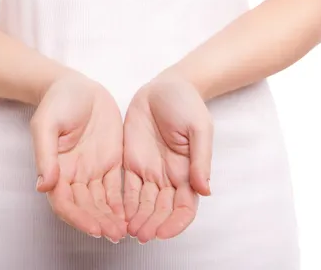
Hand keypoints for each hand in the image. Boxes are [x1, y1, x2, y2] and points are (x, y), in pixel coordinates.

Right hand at [31, 71, 126, 242]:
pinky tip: (133, 214)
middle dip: (99, 222)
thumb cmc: (57, 102)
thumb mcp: (46, 123)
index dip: (78, 218)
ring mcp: (93, 170)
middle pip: (85, 207)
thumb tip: (44, 184)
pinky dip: (123, 203)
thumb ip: (46, 154)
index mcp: (57, 169)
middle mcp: (74, 175)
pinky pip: (117, 188)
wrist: (77, 86)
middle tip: (116, 234)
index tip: (94, 228)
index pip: (65, 203)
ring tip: (127, 231)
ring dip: (112, 218)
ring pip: (102, 202)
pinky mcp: (110, 162)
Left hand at [122, 73, 213, 242]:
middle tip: (140, 234)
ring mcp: (149, 171)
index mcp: (188, 171)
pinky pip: (127, 189)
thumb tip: (205, 190)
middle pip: (162, 211)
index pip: (184, 207)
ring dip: (137, 219)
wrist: (165, 86)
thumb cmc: (187, 104)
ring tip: (126, 231)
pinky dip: (123, 205)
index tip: (163, 231)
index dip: (175, 223)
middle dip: (153, 225)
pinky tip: (115, 215)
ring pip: (144, 205)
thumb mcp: (199, 128)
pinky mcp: (131, 162)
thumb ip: (201, 158)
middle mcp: (169, 177)